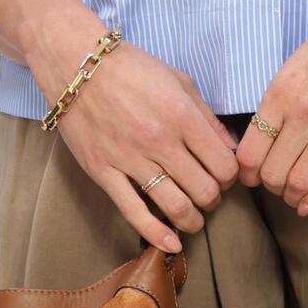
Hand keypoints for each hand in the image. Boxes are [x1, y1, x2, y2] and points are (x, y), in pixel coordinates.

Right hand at [36, 30, 239, 256]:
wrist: (76, 64)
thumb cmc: (132, 68)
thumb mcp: (179, 81)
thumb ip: (207, 117)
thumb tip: (231, 148)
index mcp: (182, 116)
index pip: (224, 165)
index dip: (231, 176)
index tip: (224, 174)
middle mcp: (159, 141)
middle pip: (205, 190)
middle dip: (214, 199)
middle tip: (208, 195)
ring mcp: (129, 159)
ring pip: (176, 206)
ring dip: (192, 220)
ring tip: (193, 217)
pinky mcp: (103, 172)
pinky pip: (134, 212)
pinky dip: (157, 234)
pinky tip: (172, 243)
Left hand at [233, 0, 307, 211]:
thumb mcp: (295, 65)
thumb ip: (277, 101)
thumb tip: (261, 137)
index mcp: (281, 93)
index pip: (250, 151)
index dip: (246, 173)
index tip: (250, 176)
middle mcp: (305, 113)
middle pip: (272, 172)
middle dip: (269, 186)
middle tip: (273, 186)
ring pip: (301, 181)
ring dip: (292, 195)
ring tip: (292, 196)